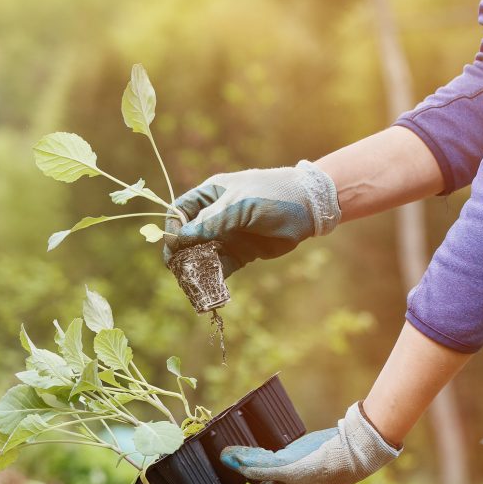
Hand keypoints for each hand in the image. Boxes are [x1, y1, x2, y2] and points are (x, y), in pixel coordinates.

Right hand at [162, 161, 339, 276]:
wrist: (310, 207)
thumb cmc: (273, 195)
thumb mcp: (240, 206)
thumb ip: (211, 222)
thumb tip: (180, 239)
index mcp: (211, 195)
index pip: (180, 211)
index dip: (172, 227)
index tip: (174, 244)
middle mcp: (214, 216)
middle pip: (186, 236)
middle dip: (180, 253)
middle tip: (179, 270)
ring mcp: (226, 235)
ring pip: (200, 254)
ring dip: (194, 268)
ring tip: (192, 283)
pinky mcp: (239, 253)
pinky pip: (219, 267)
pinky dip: (213, 278)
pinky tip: (209, 288)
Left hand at [205, 402, 399, 483]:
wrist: (347, 456)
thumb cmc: (319, 468)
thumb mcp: (285, 468)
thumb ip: (256, 464)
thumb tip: (225, 457)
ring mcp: (274, 482)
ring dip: (224, 478)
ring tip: (204, 463)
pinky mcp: (280, 465)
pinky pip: (254, 466)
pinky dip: (241, 460)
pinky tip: (231, 446)